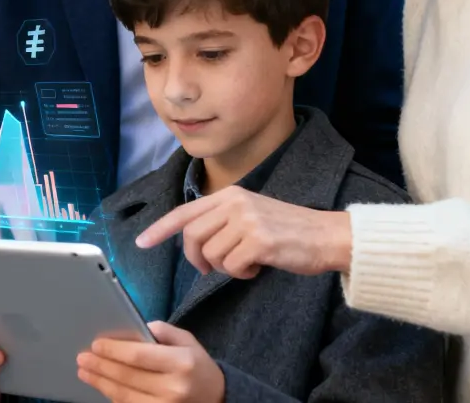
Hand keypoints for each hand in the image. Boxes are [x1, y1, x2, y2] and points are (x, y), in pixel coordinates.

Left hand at [78, 322, 224, 402]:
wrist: (217, 397)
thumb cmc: (197, 364)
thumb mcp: (186, 340)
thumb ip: (160, 331)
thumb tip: (129, 330)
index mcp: (182, 362)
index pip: (139, 356)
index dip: (114, 350)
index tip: (96, 344)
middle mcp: (174, 388)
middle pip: (128, 377)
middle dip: (101, 366)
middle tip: (82, 358)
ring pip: (125, 396)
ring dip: (101, 383)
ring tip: (85, 372)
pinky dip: (113, 396)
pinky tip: (103, 385)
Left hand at [135, 186, 351, 277]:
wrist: (327, 236)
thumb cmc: (289, 231)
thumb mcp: (251, 214)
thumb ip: (222, 222)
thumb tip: (193, 242)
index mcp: (230, 195)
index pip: (185, 211)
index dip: (160, 228)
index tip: (142, 242)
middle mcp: (235, 203)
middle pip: (192, 237)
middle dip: (197, 259)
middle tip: (214, 269)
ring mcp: (246, 220)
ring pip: (211, 255)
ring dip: (225, 268)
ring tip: (248, 262)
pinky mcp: (259, 240)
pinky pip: (232, 267)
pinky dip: (242, 274)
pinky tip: (259, 267)